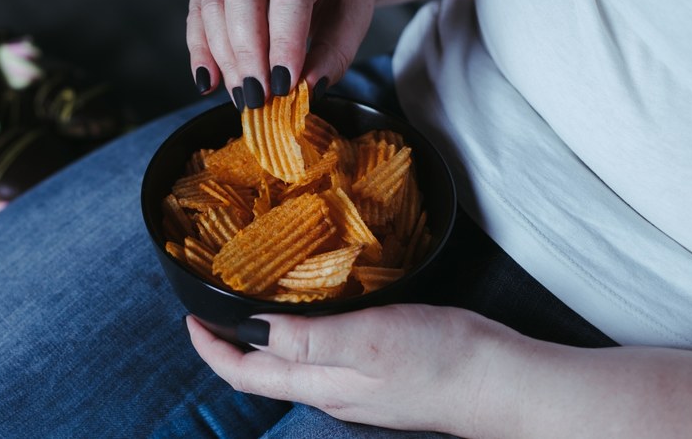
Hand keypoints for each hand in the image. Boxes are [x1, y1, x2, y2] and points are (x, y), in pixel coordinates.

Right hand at [186, 0, 378, 105]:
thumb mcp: (354, 14)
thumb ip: (334, 53)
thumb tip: (304, 89)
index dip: (285, 39)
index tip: (285, 84)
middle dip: (248, 51)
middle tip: (258, 95)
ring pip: (213, 1)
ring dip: (224, 56)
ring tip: (242, 95)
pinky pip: (196, 12)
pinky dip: (200, 51)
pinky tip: (210, 82)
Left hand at [186, 305, 515, 434]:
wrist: (500, 381)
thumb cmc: (441, 359)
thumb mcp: (366, 338)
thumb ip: (307, 337)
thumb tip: (251, 329)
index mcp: (321, 383)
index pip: (246, 374)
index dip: (211, 349)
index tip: (191, 318)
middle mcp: (333, 390)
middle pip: (264, 373)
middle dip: (231, 344)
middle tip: (213, 304)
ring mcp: (358, 387)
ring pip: (293, 364)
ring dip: (264, 338)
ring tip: (253, 300)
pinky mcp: (382, 376)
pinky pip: (325, 356)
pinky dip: (303, 334)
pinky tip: (315, 310)